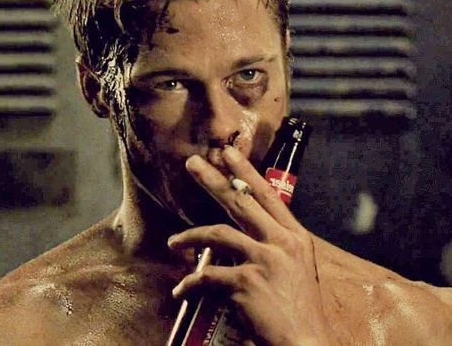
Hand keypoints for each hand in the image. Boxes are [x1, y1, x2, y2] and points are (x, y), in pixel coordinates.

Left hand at [168, 146, 334, 345]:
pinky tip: (181, 292)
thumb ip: (276, 248)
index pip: (268, 195)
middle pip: (241, 201)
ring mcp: (265, 260)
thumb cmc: (301, 310)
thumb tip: (246, 237)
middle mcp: (282, 243)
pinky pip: (207, 276)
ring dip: (190, 237)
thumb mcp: (297, 270)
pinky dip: (190, 284)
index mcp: (295, 238)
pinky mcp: (247, 283)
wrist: (306, 345)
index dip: (246, 172)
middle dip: (213, 180)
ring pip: (218, 234)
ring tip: (173, 241)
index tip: (229, 153)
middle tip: (192, 163)